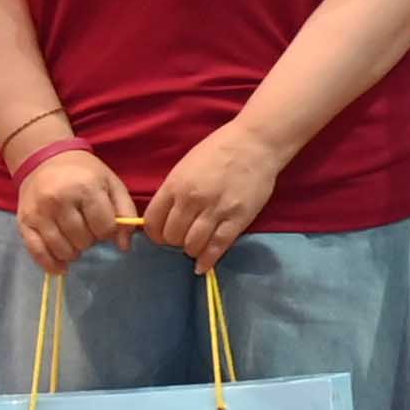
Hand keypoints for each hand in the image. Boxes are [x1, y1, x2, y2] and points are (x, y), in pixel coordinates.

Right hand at [14, 142, 138, 275]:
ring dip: (74, 252)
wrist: (44, 158)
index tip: (104, 225)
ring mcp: (39, 212)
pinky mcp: (24, 222)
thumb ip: (125, 213)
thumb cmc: (84, 173)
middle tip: (87, 228)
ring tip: (75, 240)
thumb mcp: (112, 184)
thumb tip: (124, 246)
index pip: (105, 228)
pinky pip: (37, 252)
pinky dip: (51, 265)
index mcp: (85, 188)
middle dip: (91, 240)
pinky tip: (62, 267)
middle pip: (84, 241)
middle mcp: (60, 200)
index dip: (108, 232)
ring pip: (63, 250)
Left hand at [140, 123, 289, 267]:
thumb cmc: (218, 150)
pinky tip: (203, 266)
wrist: (255, 143)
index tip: (161, 236)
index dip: (155, 234)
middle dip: (174, 242)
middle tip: (182, 239)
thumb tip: (166, 217)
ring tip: (195, 247)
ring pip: (192, 244)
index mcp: (175, 184)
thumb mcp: (185, 166)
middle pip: (172, 236)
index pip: (153, 221)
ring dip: (191, 250)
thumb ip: (174, 191)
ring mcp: (215, 210)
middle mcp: (192, 199)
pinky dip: (207, 260)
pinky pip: (217, 247)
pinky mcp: (237, 219)